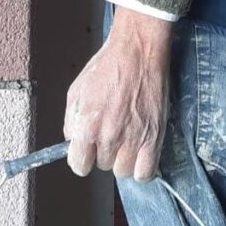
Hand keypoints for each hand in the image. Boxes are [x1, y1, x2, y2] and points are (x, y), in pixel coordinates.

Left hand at [63, 7, 173, 180]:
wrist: (137, 52)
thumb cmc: (107, 67)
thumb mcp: (76, 91)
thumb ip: (70, 121)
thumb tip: (73, 142)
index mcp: (87, 126)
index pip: (79, 165)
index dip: (81, 158)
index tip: (86, 151)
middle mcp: (109, 137)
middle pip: (102, 166)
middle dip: (103, 152)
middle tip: (110, 132)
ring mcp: (133, 140)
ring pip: (123, 171)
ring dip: (122, 159)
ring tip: (125, 141)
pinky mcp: (154, 138)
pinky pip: (146, 173)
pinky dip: (142, 169)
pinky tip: (139, 154)